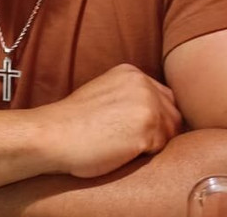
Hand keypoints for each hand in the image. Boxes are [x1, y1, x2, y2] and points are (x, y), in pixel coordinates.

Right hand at [38, 64, 182, 178]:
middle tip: (128, 140)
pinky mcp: (147, 127)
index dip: (155, 118)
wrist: (53, 134)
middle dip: (158, 131)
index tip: (133, 130)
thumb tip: (160, 116)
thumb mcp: (105, 94)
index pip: (164, 98)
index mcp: (131, 72)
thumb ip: (131, 96)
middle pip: (173, 115)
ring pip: (170, 132)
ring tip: (122, 144)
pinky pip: (161, 148)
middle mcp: (143, 83)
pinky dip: (145, 154)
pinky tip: (121, 150)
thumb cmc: (74, 123)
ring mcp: (147, 103)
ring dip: (152, 144)